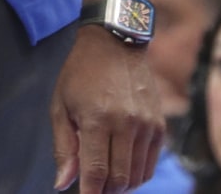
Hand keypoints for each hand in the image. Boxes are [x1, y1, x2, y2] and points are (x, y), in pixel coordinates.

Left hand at [52, 29, 164, 192]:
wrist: (116, 42)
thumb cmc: (81, 73)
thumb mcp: (61, 105)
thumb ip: (63, 148)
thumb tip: (63, 184)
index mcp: (96, 119)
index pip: (96, 172)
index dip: (89, 193)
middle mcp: (125, 124)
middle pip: (119, 179)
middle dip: (104, 190)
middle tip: (93, 186)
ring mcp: (146, 125)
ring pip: (136, 175)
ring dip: (120, 184)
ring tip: (105, 176)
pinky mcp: (159, 124)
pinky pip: (150, 164)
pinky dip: (136, 173)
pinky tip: (122, 166)